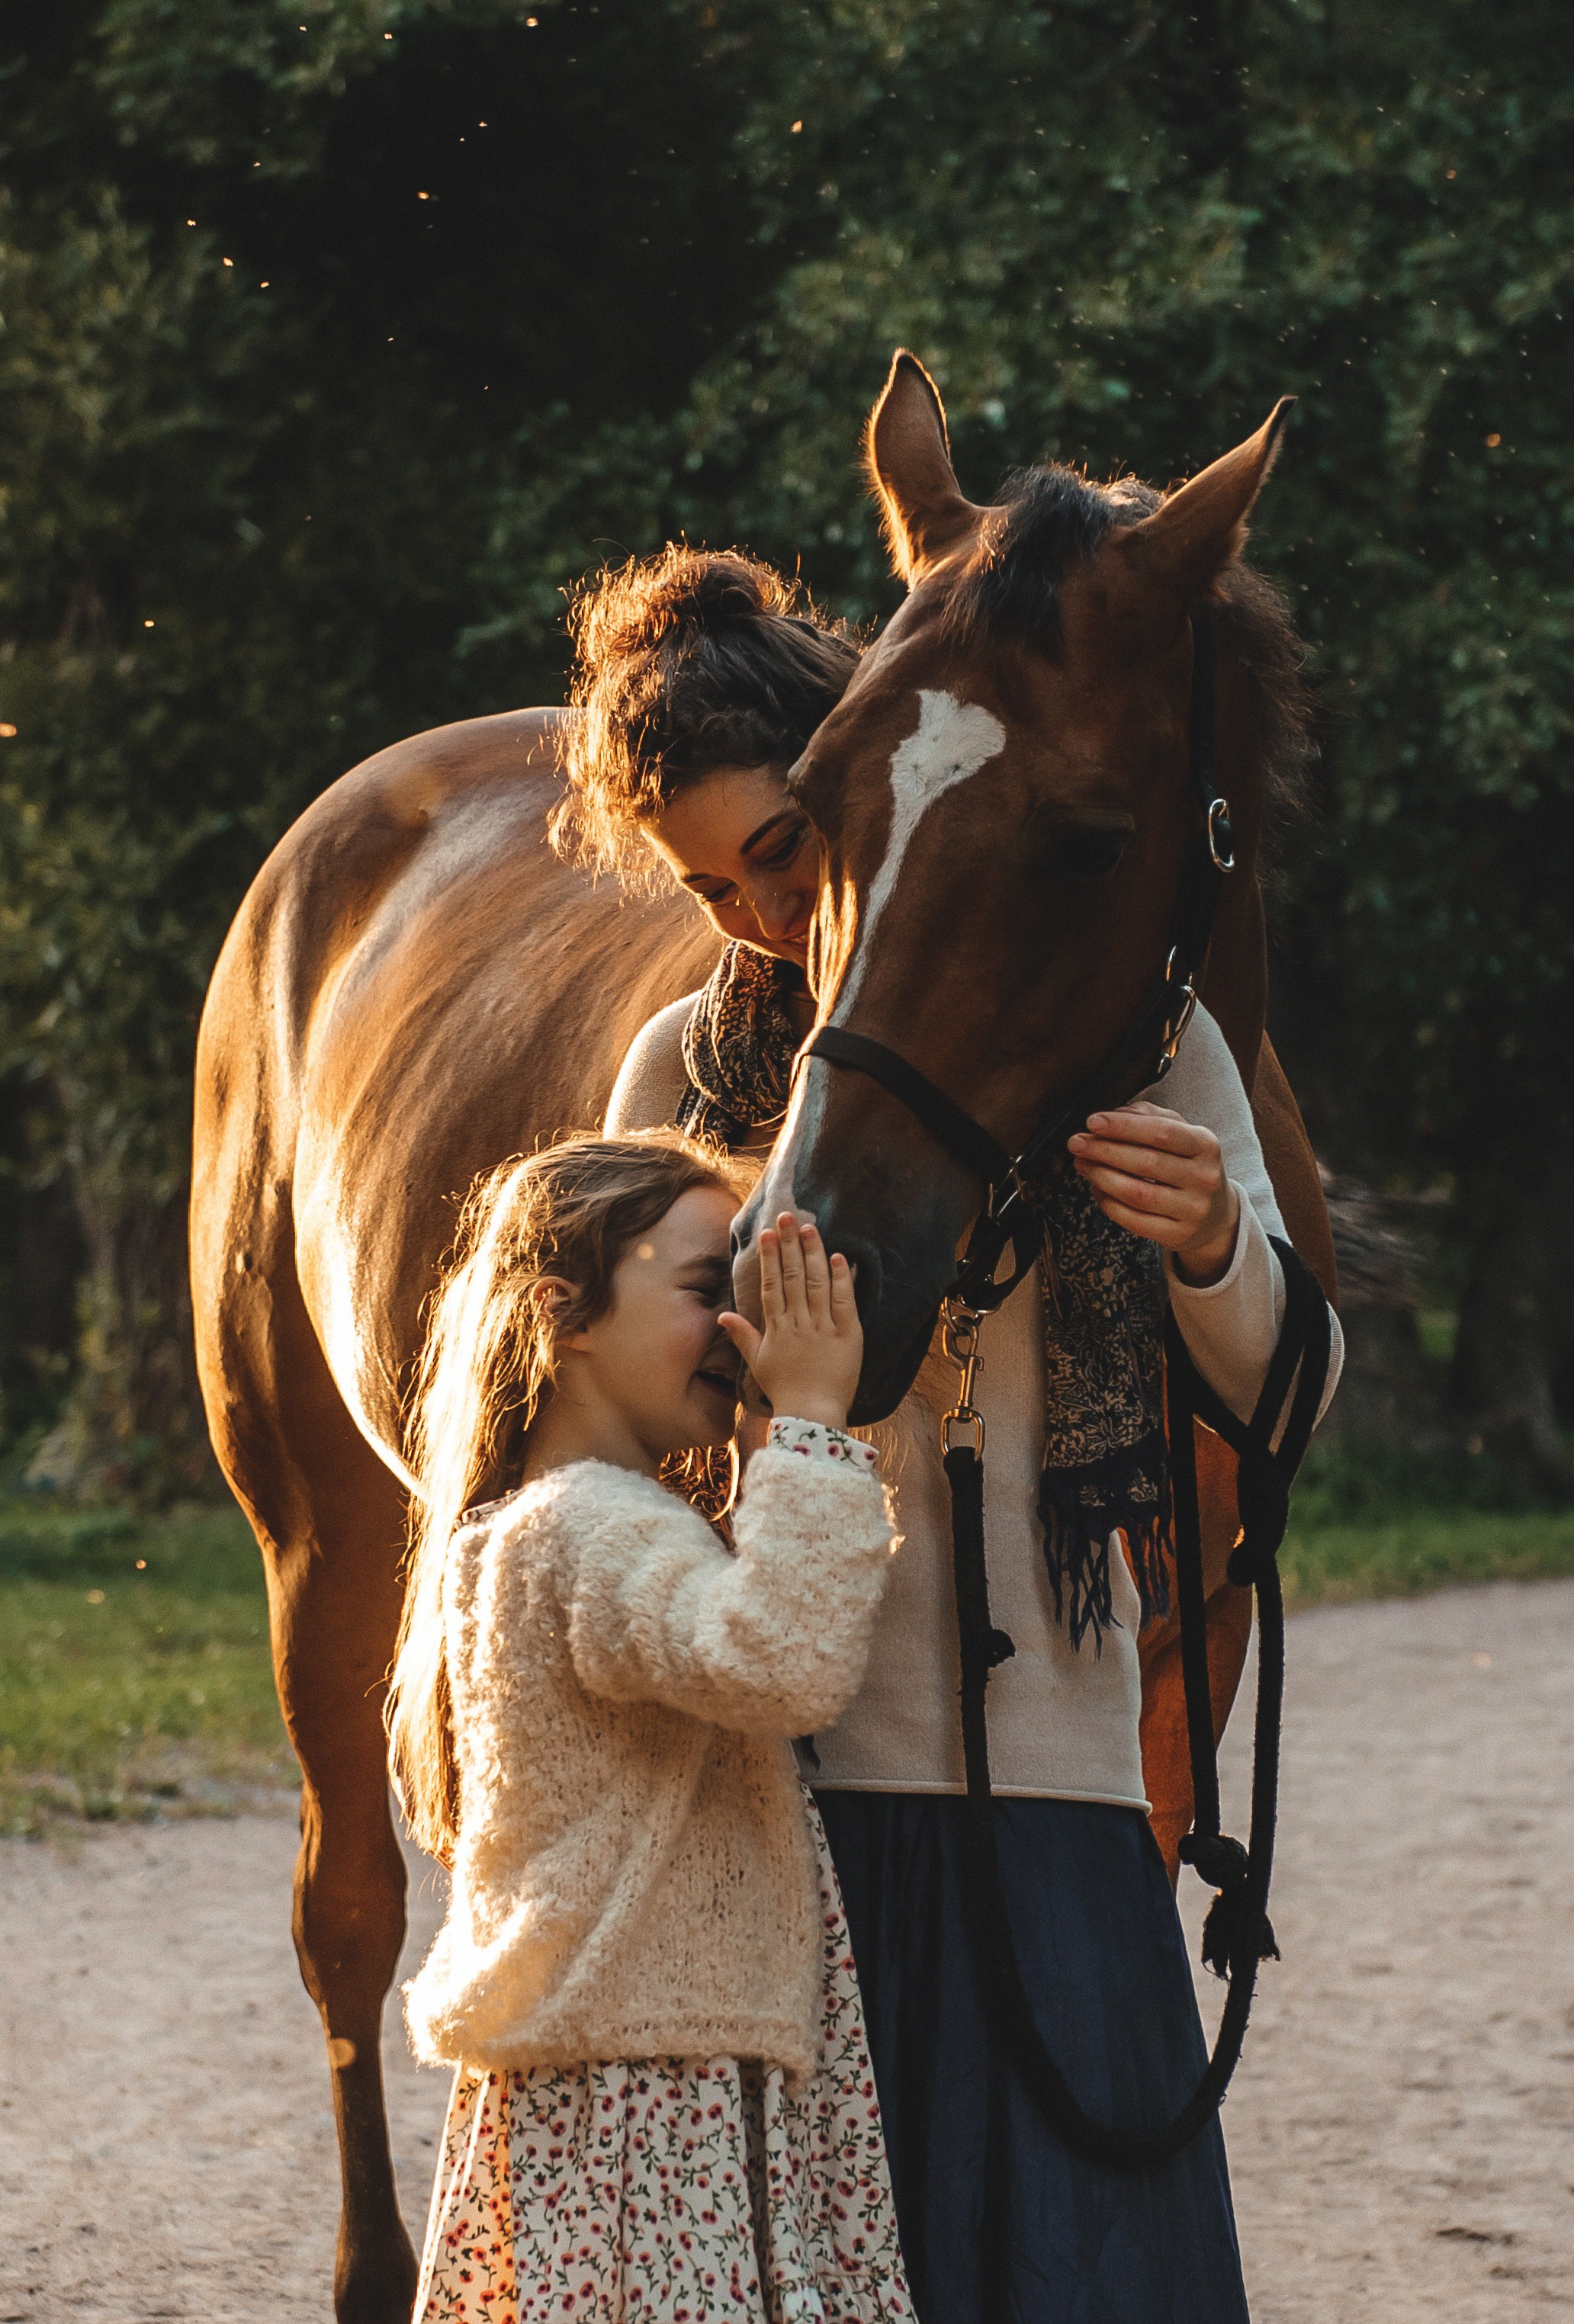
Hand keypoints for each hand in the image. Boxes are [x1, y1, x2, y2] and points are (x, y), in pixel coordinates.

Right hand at [719, 1212, 862, 1427]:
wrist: (813, 1415)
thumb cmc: (784, 1390)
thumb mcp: (758, 1362)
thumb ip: (743, 1336)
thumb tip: (722, 1315)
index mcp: (777, 1329)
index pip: (772, 1285)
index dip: (770, 1258)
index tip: (768, 1233)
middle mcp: (799, 1323)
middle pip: (793, 1277)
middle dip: (790, 1244)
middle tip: (787, 1216)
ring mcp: (823, 1328)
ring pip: (816, 1283)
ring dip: (813, 1253)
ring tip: (809, 1228)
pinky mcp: (848, 1336)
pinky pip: (843, 1303)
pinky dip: (841, 1279)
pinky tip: (839, 1257)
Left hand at [1067, 1103, 1239, 1284]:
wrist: (1214, 1215)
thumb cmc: (1188, 1165)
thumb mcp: (1181, 1134)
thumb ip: (1149, 1117)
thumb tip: (1114, 1115)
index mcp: (1206, 1145)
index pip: (1162, 1132)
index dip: (1124, 1127)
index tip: (1093, 1122)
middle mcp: (1204, 1178)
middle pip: (1147, 1162)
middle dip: (1104, 1150)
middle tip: (1076, 1142)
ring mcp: (1193, 1210)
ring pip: (1138, 1194)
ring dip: (1101, 1177)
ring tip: (1082, 1164)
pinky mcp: (1178, 1235)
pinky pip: (1134, 1220)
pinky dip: (1109, 1203)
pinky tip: (1097, 1189)